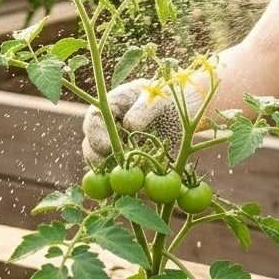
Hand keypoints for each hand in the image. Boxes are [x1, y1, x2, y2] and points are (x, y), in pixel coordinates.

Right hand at [81, 79, 201, 166]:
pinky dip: (127, 177)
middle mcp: (109, 126)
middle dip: (97, 158)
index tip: (107, 148)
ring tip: (125, 176)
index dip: (96, 135)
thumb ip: (144, 109)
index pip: (94, 119)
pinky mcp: (130, 158)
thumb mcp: (159, 97)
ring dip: (110, 170)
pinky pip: (123, 171)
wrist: (186, 109)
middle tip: (111, 167)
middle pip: (92, 144)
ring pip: (104, 160)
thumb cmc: (169, 98)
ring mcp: (118, 144)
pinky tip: (138, 181)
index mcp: (112, 105)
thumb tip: (129, 125)